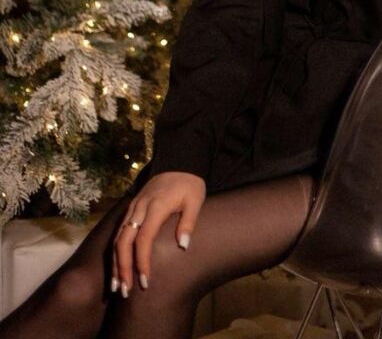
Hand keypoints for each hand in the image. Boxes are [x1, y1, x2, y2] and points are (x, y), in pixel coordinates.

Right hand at [111, 171, 205, 297]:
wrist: (178, 162)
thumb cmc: (189, 183)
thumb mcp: (195, 199)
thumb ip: (188, 222)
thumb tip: (183, 246)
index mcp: (156, 207)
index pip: (144, 239)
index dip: (142, 261)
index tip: (145, 281)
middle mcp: (140, 208)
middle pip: (124, 241)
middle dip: (123, 267)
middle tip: (125, 291)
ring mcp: (133, 208)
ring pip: (117, 238)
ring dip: (115, 263)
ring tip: (117, 286)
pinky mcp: (131, 208)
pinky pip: (118, 232)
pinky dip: (115, 251)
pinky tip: (115, 267)